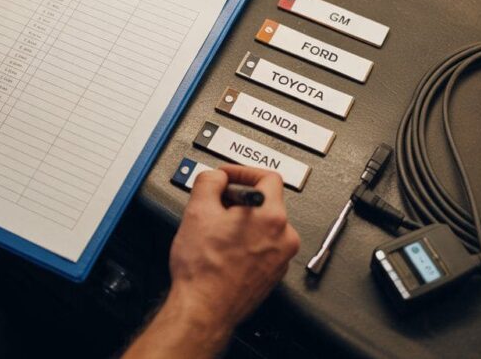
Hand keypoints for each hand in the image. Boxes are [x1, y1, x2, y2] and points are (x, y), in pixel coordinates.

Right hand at [168, 165, 299, 328]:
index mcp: (271, 216)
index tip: (227, 176)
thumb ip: (209, 181)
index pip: (268, 177)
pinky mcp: (273, 274)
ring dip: (242, 221)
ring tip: (217, 231)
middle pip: (266, 202)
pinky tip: (224, 249)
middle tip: (216, 204)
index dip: (242, 171)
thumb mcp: (197, 211)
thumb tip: (217, 177)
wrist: (203, 308)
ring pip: (264, 226)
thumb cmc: (203, 269)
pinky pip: (264, 246)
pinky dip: (247, 241)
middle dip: (239, 199)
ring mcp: (281, 258)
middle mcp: (284, 237)